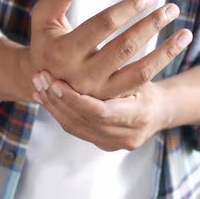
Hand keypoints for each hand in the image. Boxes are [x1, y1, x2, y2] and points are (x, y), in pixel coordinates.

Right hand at [27, 0, 192, 98]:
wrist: (43, 83)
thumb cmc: (47, 42)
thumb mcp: (44, 17)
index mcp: (64, 51)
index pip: (104, 24)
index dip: (129, 8)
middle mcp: (81, 75)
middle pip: (125, 47)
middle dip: (151, 25)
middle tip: (172, 8)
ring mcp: (98, 91)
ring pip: (139, 71)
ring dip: (166, 52)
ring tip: (186, 33)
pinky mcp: (111, 99)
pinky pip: (139, 82)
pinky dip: (159, 64)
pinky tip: (173, 48)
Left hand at [31, 71, 168, 151]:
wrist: (161, 111)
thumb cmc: (150, 84)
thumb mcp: (141, 73)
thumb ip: (119, 71)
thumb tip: (93, 52)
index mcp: (140, 115)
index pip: (100, 111)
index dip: (75, 97)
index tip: (55, 81)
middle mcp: (128, 135)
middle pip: (83, 121)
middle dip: (58, 99)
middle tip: (39, 78)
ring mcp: (116, 144)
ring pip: (75, 127)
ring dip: (54, 106)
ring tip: (38, 86)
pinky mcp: (106, 145)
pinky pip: (76, 130)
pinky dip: (60, 113)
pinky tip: (45, 98)